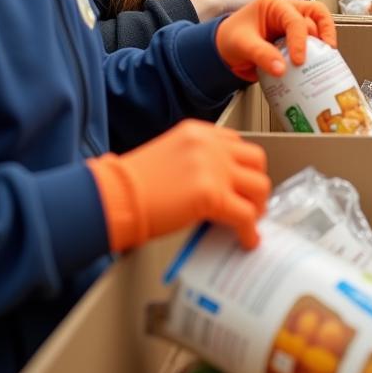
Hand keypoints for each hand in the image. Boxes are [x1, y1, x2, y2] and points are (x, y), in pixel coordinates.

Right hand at [87, 120, 270, 251]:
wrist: (112, 197)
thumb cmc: (128, 185)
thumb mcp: (168, 157)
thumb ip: (195, 163)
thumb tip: (215, 186)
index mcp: (198, 132)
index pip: (236, 142)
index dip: (242, 166)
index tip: (241, 181)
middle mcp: (210, 144)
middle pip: (255, 160)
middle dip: (256, 182)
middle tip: (251, 201)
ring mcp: (213, 167)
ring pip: (259, 185)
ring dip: (258, 205)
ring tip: (250, 220)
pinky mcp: (211, 195)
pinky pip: (245, 214)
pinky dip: (249, 231)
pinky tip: (246, 240)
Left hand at [216, 0, 336, 80]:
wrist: (224, 49)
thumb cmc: (230, 38)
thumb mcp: (242, 45)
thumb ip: (261, 55)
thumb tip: (281, 69)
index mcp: (274, 5)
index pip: (295, 19)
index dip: (300, 40)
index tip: (299, 60)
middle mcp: (287, 11)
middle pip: (316, 14)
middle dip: (324, 31)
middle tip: (327, 50)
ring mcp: (293, 24)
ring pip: (319, 24)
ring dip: (325, 40)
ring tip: (328, 57)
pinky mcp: (296, 38)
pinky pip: (313, 41)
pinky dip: (318, 51)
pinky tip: (319, 64)